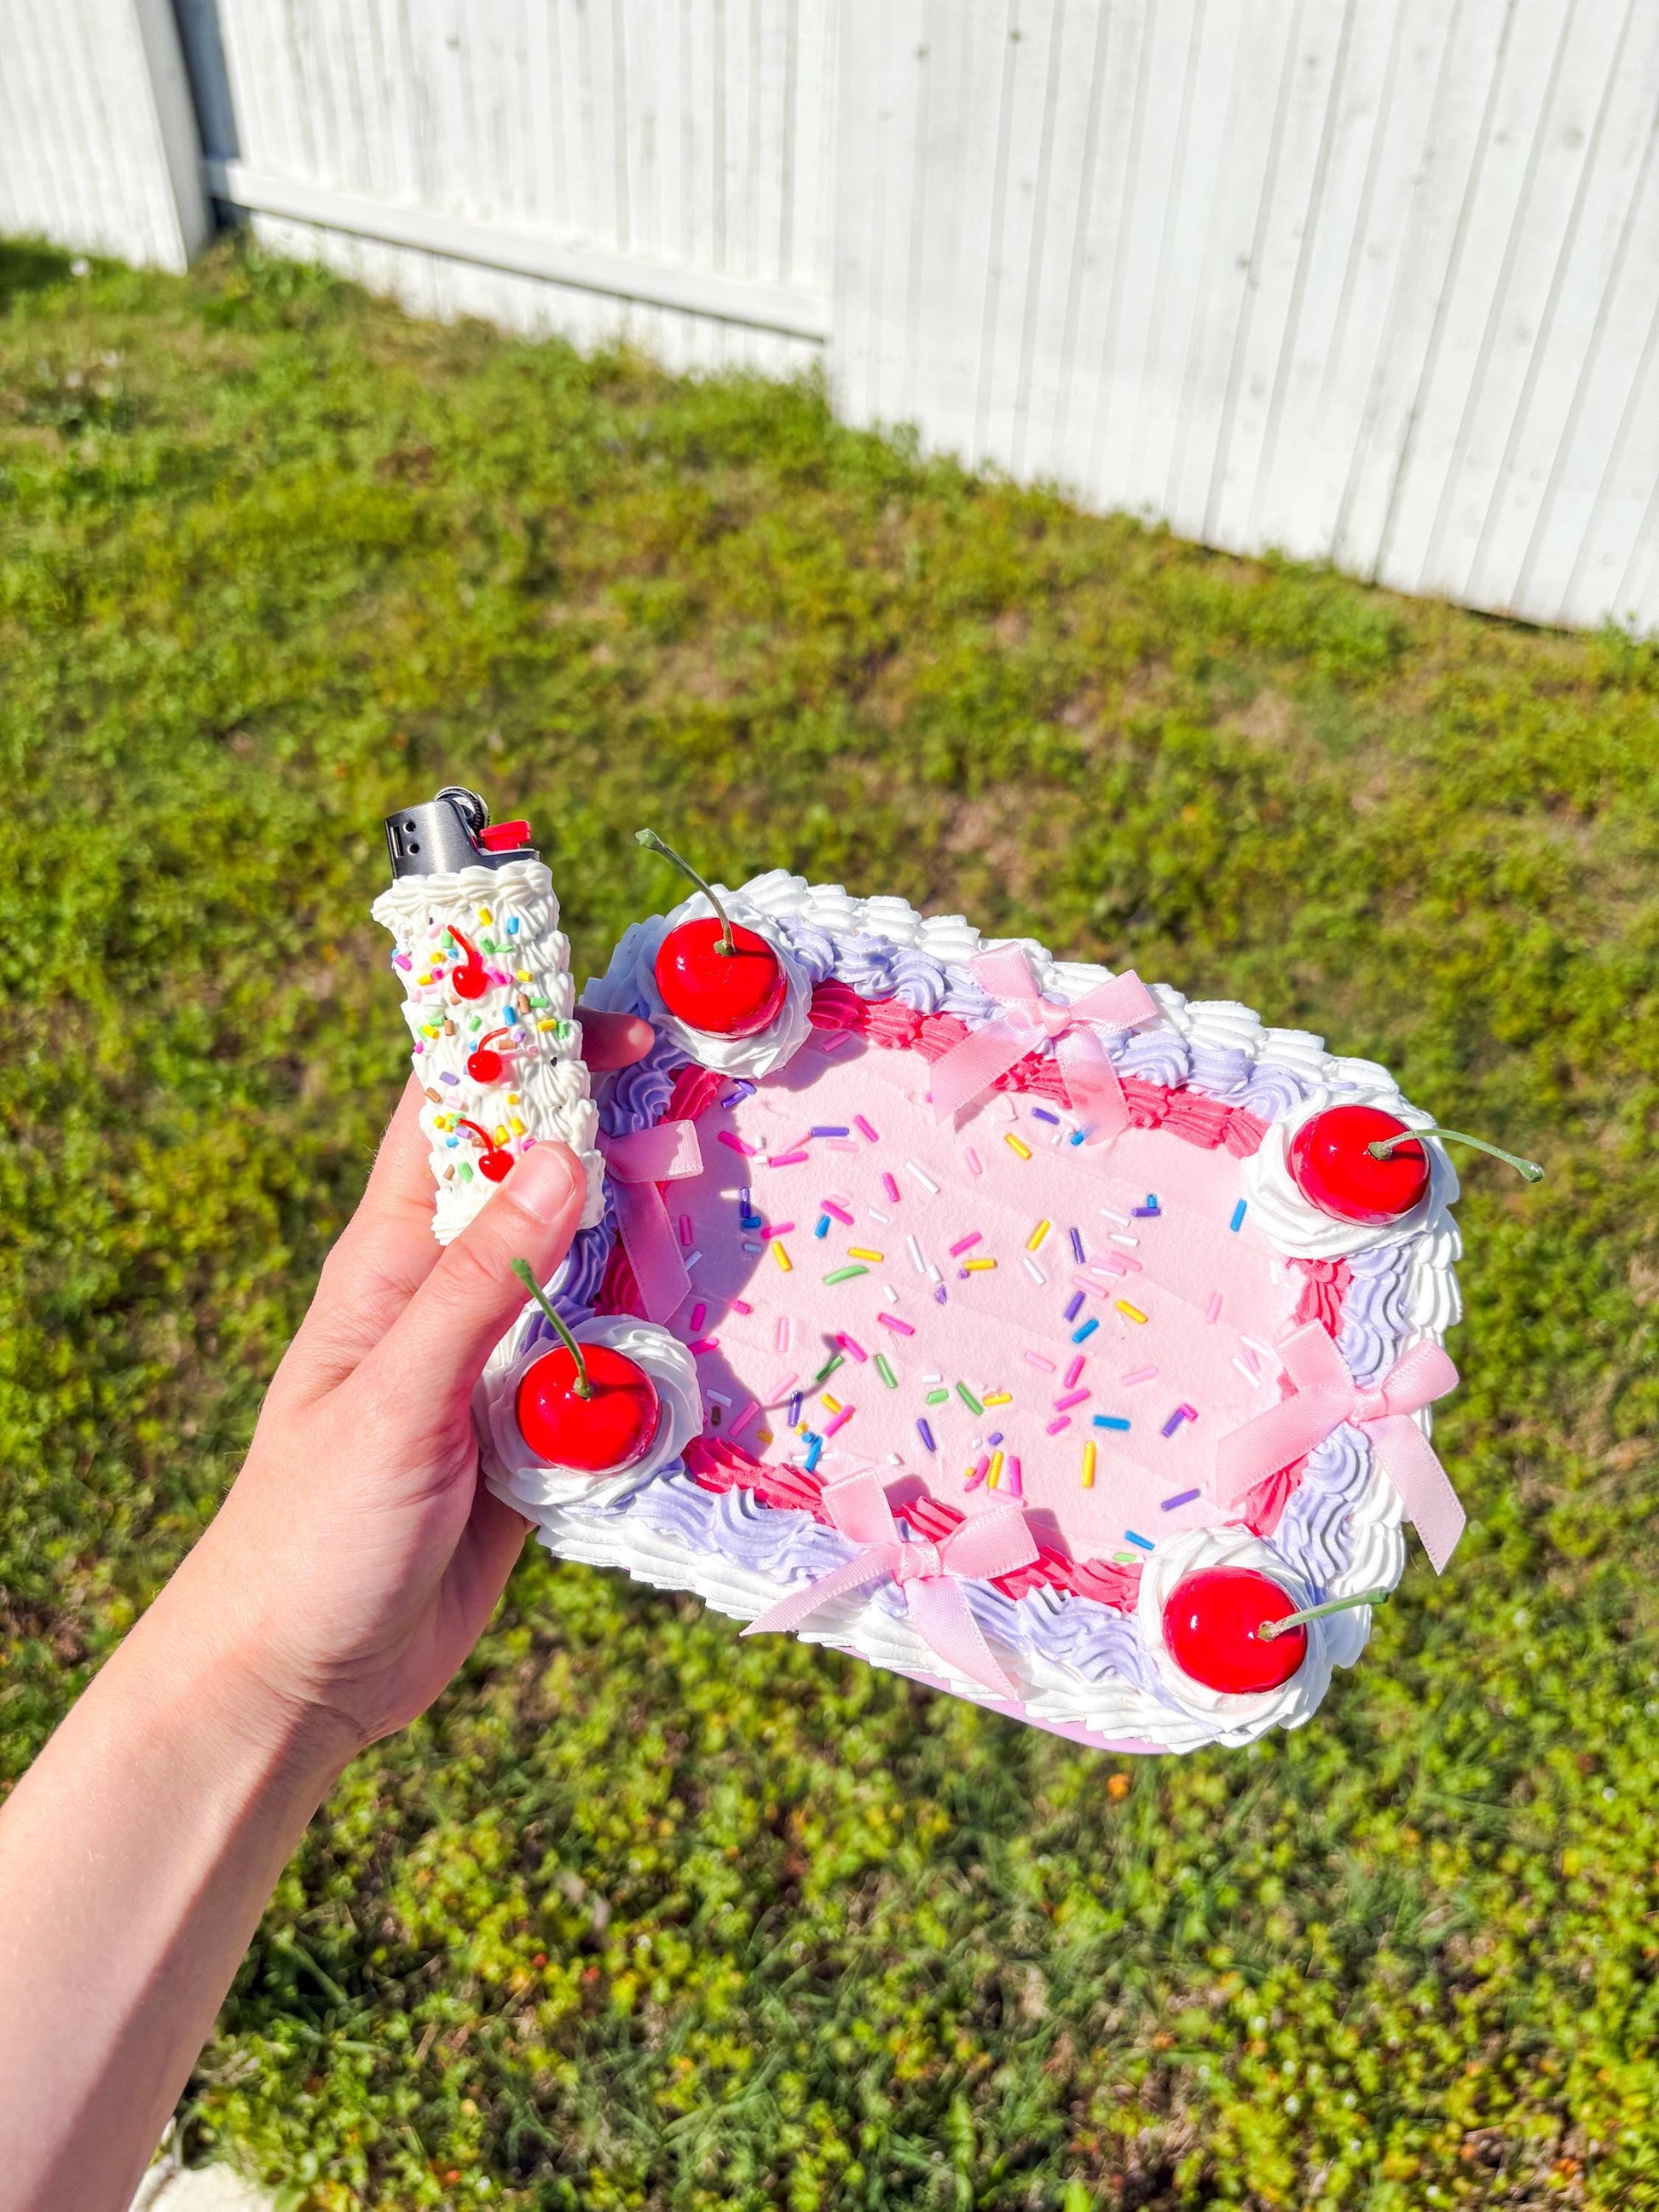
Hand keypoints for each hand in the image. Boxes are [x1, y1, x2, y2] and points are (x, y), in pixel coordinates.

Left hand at [173, 1008, 652, 1760]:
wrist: (300, 1679)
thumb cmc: (313, 1530)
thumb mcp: (396, 1397)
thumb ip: (480, 1284)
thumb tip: (566, 1155)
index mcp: (392, 1259)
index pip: (453, 1113)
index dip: (524, 1048)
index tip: (620, 1019)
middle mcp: (449, 1296)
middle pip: (541, 1185)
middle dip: (617, 1137)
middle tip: (715, 1106)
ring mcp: (496, 1366)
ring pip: (587, 1277)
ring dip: (650, 1248)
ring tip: (738, 1205)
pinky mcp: (537, 1437)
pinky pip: (608, 1372)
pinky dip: (658, 1355)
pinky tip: (721, 1335)